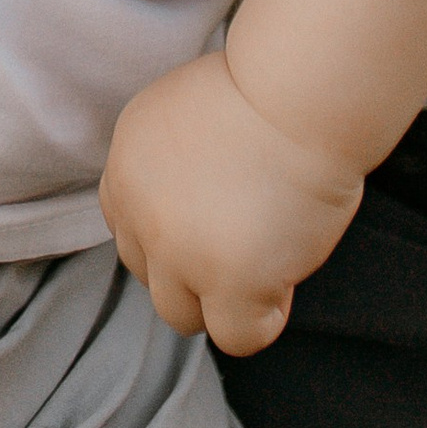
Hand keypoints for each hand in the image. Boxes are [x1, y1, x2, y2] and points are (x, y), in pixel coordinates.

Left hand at [101, 54, 361, 356]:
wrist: (299, 92)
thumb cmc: (265, 90)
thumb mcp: (185, 115)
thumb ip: (171, 167)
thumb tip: (189, 213)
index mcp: (127, 165)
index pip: (128, 227)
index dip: (173, 230)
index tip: (215, 215)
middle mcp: (141, 212)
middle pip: (150, 274)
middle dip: (192, 267)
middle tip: (245, 236)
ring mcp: (179, 253)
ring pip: (181, 314)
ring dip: (220, 299)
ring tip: (266, 260)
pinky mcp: (227, 282)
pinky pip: (235, 337)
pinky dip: (263, 319)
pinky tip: (285, 279)